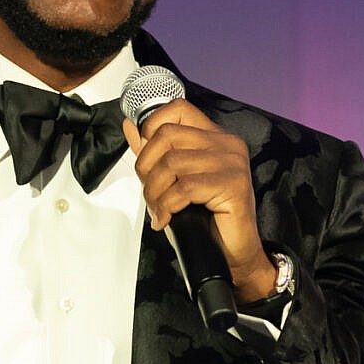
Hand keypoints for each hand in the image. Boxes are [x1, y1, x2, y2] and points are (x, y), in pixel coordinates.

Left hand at [125, 102, 277, 303]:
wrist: (232, 254)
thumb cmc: (204, 220)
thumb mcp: (172, 181)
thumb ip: (154, 152)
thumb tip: (130, 126)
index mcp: (214, 137)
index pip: (178, 109)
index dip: (152, 127)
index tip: (146, 158)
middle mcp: (227, 144)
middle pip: (167, 136)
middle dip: (146, 168)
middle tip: (150, 194)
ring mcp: (233, 162)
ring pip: (172, 163)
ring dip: (154, 192)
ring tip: (158, 210)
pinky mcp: (234, 184)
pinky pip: (185, 187)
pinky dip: (167, 205)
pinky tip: (166, 218)